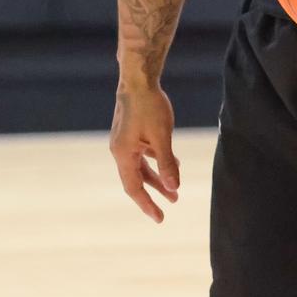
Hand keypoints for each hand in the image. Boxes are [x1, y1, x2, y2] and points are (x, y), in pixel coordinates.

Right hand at [110, 85, 179, 222]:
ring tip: (175, 189)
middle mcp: (121, 150)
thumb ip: (166, 162)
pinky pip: (144, 152)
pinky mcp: (132, 130)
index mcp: (123, 154)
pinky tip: (173, 163)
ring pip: (142, 165)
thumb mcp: (161, 136)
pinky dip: (157, 159)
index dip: (147, 204)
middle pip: (137, 178)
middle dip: (155, 192)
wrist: (139, 78)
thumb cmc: (149, 106)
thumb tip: (174, 187)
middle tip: (170, 205)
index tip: (160, 218)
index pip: (134, 188)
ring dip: (158, 176)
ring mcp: (125, 140)